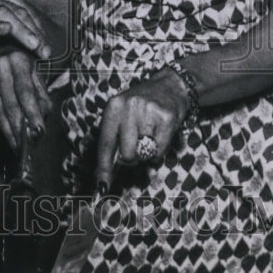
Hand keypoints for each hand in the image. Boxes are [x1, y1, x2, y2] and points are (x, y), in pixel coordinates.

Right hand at [0, 0, 51, 56]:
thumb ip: (7, 21)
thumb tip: (33, 36)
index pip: (23, 7)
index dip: (38, 25)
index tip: (48, 44)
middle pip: (16, 10)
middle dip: (34, 31)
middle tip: (45, 50)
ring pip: (2, 14)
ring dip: (20, 30)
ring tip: (33, 44)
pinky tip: (6, 30)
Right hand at [0, 47, 51, 150]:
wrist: (4, 53)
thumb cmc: (25, 69)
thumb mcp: (39, 78)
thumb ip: (42, 99)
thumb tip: (39, 124)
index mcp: (19, 60)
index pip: (25, 91)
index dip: (32, 113)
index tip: (37, 130)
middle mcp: (0, 64)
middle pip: (10, 104)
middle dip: (19, 128)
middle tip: (26, 145)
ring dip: (7, 130)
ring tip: (16, 144)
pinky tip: (5, 131)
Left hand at [96, 65, 187, 190]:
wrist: (170, 86)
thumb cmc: (141, 107)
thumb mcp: (122, 115)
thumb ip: (114, 141)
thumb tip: (106, 175)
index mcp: (113, 107)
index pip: (105, 144)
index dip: (104, 168)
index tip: (102, 187)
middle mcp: (128, 107)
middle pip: (126, 155)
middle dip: (132, 158)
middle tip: (138, 145)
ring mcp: (148, 112)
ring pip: (144, 154)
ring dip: (147, 154)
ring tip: (150, 136)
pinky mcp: (167, 118)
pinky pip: (160, 151)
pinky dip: (160, 151)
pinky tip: (160, 135)